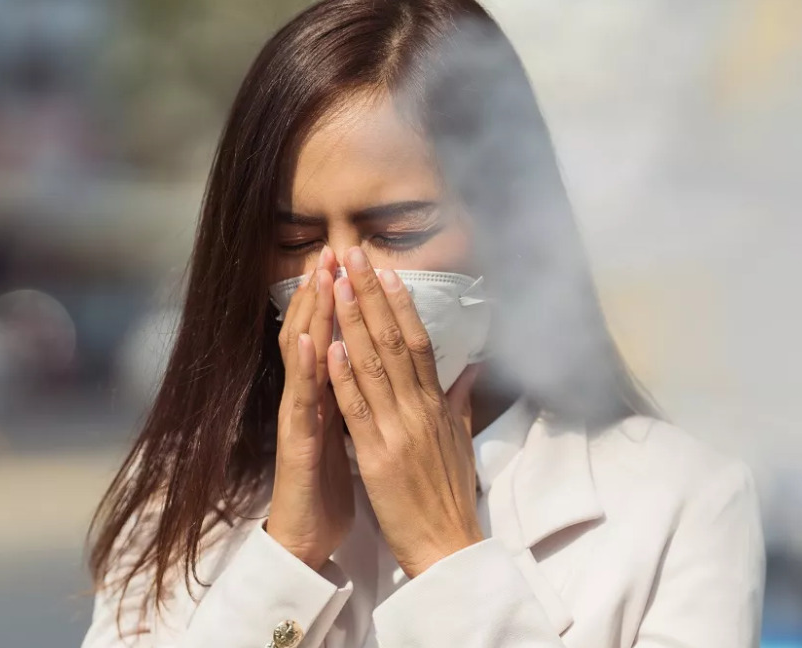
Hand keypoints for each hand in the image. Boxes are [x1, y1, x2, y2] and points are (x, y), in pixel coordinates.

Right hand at [267, 246, 353, 570]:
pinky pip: (301, 402)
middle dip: (327, 293)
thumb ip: (367, 400)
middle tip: (334, 251)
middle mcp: (313, 398)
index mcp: (334, 394)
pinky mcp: (295, 443)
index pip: (342, 337)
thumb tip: (385, 373)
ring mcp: (300, 417)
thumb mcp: (356, 433)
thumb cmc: (329, 485)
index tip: (364, 263)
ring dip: (310, 316)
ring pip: (304, 358)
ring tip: (318, 278)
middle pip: (318, 335)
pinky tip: (308, 342)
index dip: (352, 301)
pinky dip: (304, 370)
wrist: (306, 535)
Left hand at [326, 246, 482, 578]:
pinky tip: (333, 346)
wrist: (448, 546)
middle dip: (373, 296)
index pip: (418, 343)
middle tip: (356, 256)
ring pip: (374, 366)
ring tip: (339, 283)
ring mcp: (400, 430)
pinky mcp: (379, 457)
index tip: (386, 271)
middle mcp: (421, 410)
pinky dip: (345, 376)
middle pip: (394, 342)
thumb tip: (468, 369)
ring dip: (354, 321)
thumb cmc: (450, 497)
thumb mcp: (460, 442)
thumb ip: (459, 402)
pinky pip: (359, 410)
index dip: (401, 304)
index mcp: (437, 406)